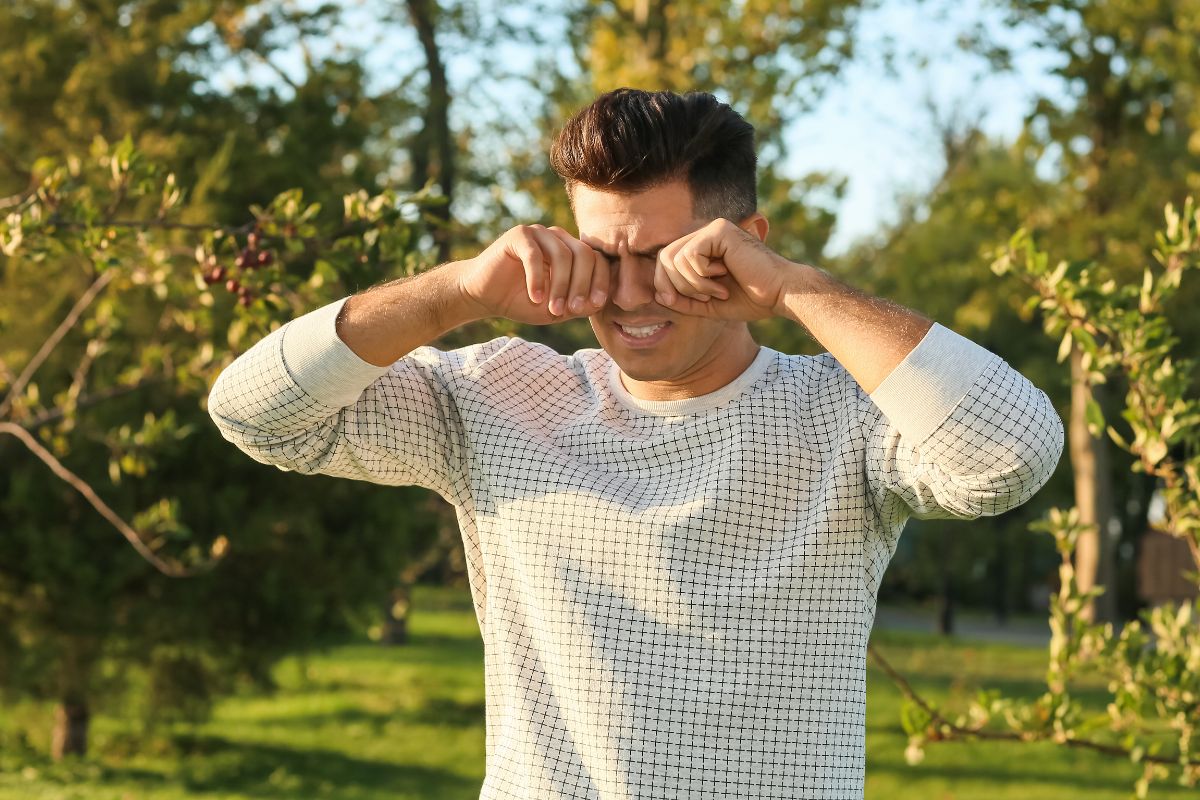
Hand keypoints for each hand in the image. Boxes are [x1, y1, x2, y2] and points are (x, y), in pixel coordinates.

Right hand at [455, 224, 608, 324]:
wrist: (484, 296)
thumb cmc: (522, 301)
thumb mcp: (556, 309)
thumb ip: (578, 305)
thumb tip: (600, 302)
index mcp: (572, 251)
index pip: (598, 259)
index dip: (601, 282)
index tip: (595, 304)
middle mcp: (558, 238)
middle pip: (584, 255)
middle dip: (582, 285)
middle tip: (573, 310)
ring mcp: (539, 233)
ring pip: (563, 255)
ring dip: (560, 286)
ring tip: (553, 310)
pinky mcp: (519, 235)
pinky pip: (535, 255)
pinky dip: (537, 279)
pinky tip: (535, 297)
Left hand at [652, 218, 794, 320]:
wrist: (780, 294)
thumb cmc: (751, 299)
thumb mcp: (708, 304)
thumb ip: (683, 299)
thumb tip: (658, 295)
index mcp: (703, 248)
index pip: (666, 262)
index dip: (664, 285)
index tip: (679, 303)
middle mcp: (706, 234)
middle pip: (664, 257)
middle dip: (675, 285)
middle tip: (703, 298)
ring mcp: (713, 229)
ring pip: (675, 258)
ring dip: (692, 284)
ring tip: (716, 291)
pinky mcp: (719, 231)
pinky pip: (689, 255)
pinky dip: (700, 276)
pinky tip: (723, 278)